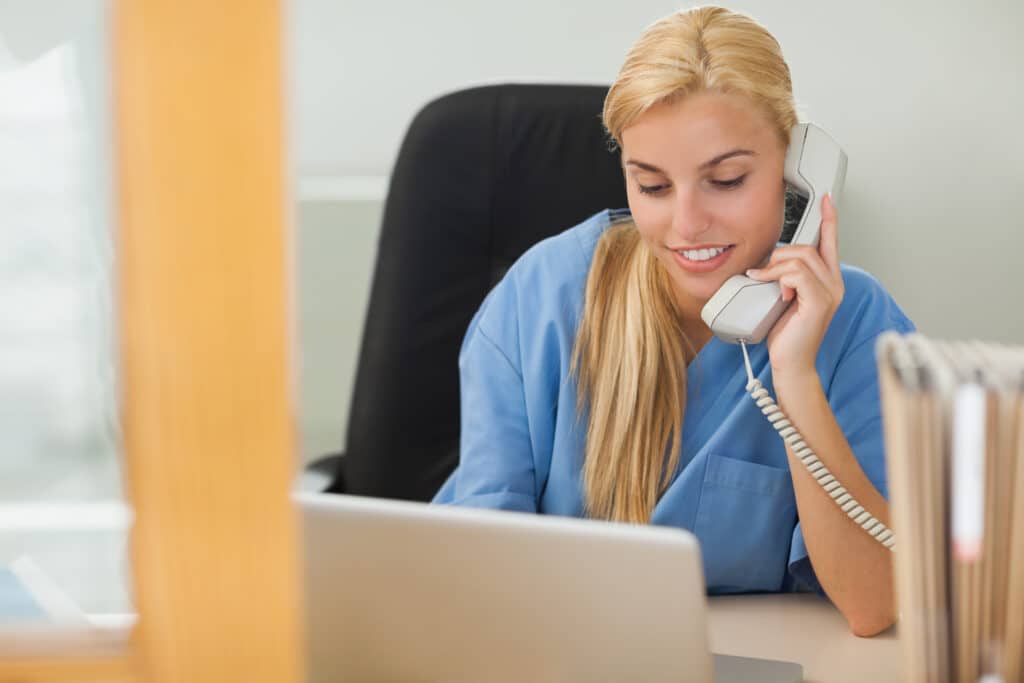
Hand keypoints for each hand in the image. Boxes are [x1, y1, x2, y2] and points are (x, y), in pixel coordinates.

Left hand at [744, 193, 843, 379]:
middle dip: (780, 255)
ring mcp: (830, 293)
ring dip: (775, 268)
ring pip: (801, 258)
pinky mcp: (820, 302)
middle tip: (764, 274)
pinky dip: (777, 277)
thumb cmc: (786, 335)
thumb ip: (784, 278)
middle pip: (808, 247)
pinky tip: (771, 289)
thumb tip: (768, 262)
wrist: (791, 363)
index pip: (829, 243)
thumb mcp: (783, 298)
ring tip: (765, 284)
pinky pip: (797, 274)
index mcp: (827, 281)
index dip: (829, 219)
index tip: (826, 199)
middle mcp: (834, 284)